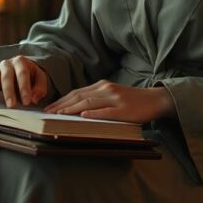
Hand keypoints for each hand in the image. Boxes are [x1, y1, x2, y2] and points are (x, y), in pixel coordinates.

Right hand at [0, 56, 48, 107]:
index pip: (22, 74)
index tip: (27, 102)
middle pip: (6, 77)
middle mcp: (6, 64)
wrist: (20, 69)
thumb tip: (33, 98)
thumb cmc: (31, 76)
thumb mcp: (40, 78)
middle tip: (11, 105)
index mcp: (20, 62)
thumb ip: (40, 87)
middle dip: (9, 91)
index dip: (25, 88)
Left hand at [44, 80, 173, 122]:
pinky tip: (83, 116)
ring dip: (72, 109)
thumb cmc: (132, 100)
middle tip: (48, 113)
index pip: (77, 92)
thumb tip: (76, 108)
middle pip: (79, 96)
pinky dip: (94, 114)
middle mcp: (106, 89)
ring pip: (89, 103)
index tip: (49, 107)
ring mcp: (115, 99)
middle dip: (62, 105)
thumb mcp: (112, 95)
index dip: (62, 99)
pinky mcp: (124, 110)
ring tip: (59, 114)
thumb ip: (97, 98)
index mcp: (102, 86)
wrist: (155, 99)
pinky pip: (106, 112)